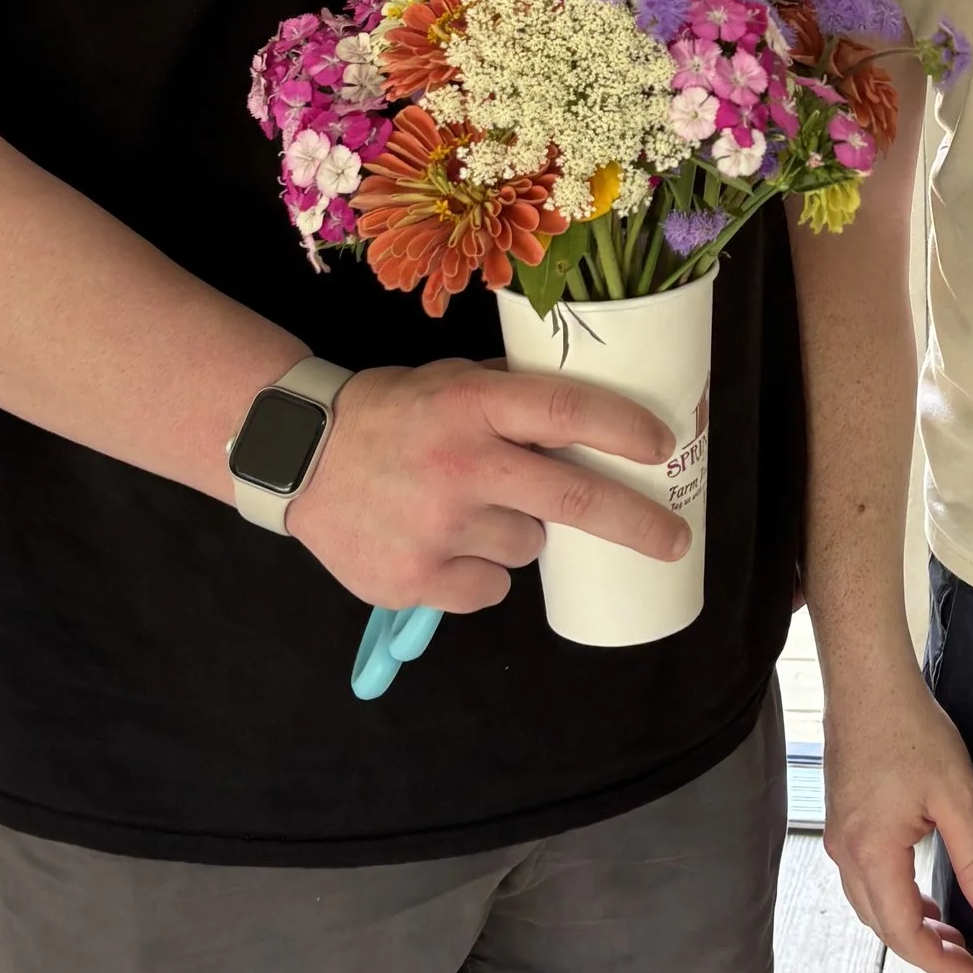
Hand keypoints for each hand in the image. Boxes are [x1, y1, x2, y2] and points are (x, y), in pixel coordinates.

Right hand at [285, 360, 685, 615]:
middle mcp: (461, 465)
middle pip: (575, 501)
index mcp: (472, 406)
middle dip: (639, 524)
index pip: (568, 413)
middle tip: (675, 541)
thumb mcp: (451, 383)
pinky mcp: (415, 581)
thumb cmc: (391, 414)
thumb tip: (597, 414)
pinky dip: (479, 574)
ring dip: (519, 533)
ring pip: (528, 547)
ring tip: (467, 510)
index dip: (625, 431)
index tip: (664, 448)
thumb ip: (513, 397)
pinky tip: (441, 545)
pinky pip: (489, 589)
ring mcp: (438, 529)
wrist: (296, 457)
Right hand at [822, 656, 972, 972]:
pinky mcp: (841, 819)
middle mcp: (845, 852)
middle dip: (922, 947)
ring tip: (948, 929)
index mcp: (872, 853)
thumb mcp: (956, 797)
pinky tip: (921, 890)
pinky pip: (864, 878)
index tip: (970, 971)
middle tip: (965, 956)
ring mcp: (837, 836)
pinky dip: (892, 897)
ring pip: (868, 903)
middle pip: (880, 923)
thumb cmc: (911, 731)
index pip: (901, 930)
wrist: (868, 683)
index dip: (936, 958)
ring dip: (906, 923)